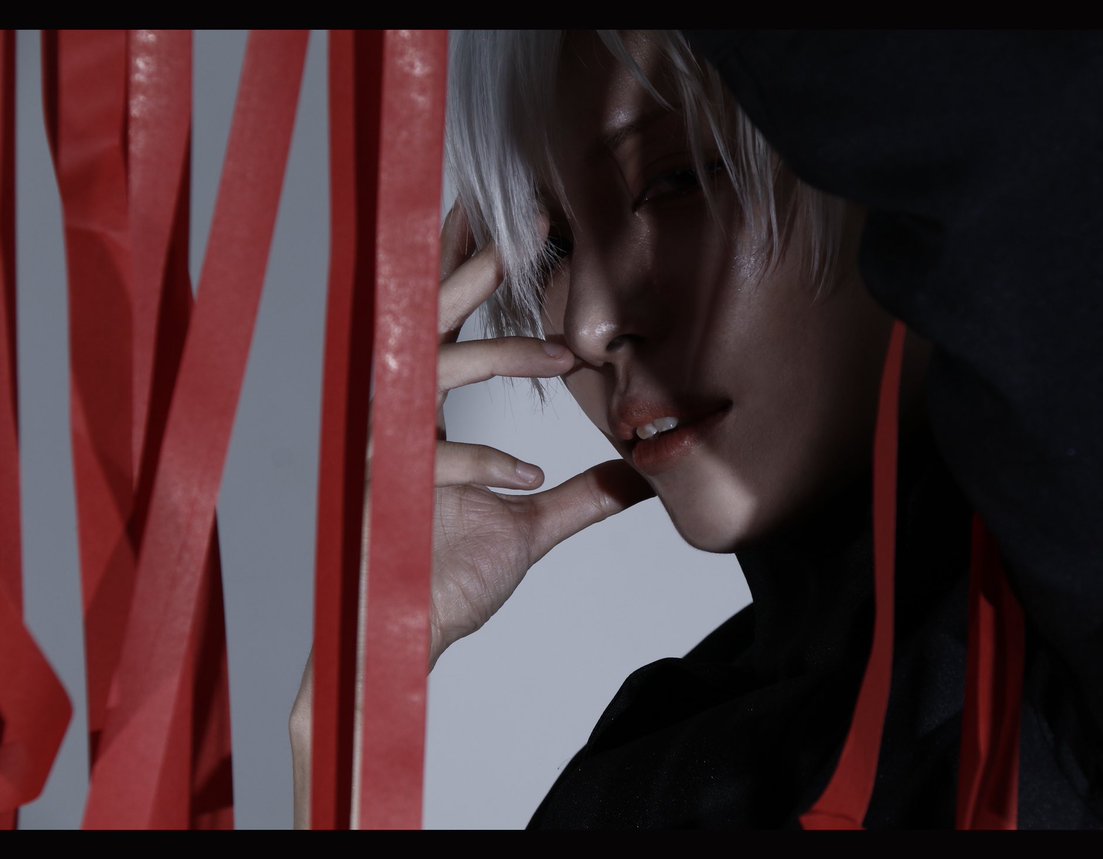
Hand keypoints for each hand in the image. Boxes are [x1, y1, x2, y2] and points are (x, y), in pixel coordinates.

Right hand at [291, 204, 653, 827]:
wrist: (404, 635)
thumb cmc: (447, 574)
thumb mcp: (533, 527)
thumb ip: (585, 496)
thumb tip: (641, 477)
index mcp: (424, 415)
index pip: (444, 331)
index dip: (464, 275)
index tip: (495, 223)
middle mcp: (398, 420)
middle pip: (427, 326)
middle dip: (472, 274)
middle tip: (524, 233)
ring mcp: (384, 452)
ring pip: (433, 375)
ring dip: (499, 358)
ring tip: (562, 355)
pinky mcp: (381, 493)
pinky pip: (432, 462)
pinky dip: (481, 464)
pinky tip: (526, 479)